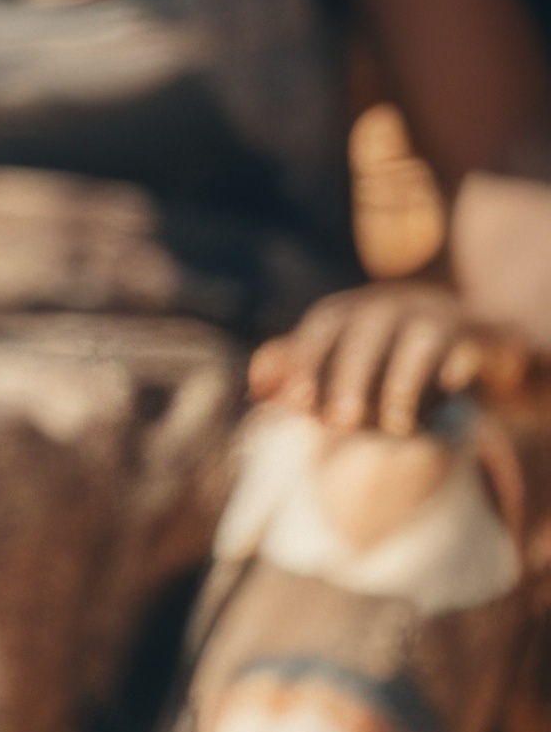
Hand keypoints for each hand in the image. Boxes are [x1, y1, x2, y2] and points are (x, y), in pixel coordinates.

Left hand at [250, 280, 534, 433]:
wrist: (456, 335)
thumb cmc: (378, 353)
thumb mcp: (334, 358)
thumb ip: (293, 370)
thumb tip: (255, 388)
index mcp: (349, 310)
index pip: (320, 328)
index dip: (304, 361)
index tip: (294, 402)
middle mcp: (390, 305)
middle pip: (365, 334)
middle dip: (348, 378)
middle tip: (337, 423)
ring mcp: (435, 315)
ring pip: (419, 341)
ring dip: (403, 383)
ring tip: (397, 426)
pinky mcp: (476, 333)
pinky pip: (468, 347)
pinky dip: (458, 365)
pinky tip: (449, 387)